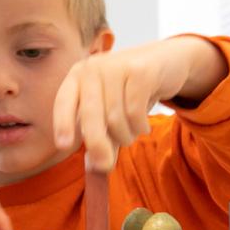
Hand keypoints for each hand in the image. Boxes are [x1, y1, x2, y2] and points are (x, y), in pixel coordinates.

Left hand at [53, 36, 227, 172]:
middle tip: (105, 165)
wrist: (167, 61)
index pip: (63, 101)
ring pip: (115, 117)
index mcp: (77, 76)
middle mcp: (92, 68)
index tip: (63, 146)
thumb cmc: (131, 91)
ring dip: (125, 135)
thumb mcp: (112, 112)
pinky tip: (143, 126)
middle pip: (90, 114)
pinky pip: (135, 111)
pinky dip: (140, 126)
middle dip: (96, 143)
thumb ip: (103, 138)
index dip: (62, 123)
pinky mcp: (140, 71)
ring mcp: (116, 66)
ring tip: (132, 133)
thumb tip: (95, 168)